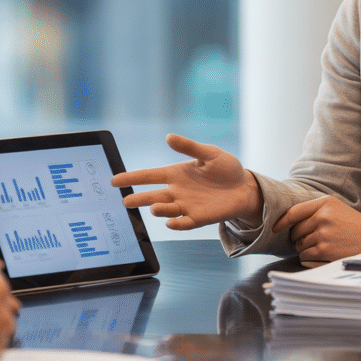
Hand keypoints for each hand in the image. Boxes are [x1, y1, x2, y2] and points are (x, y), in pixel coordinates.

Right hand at [112, 134, 262, 229]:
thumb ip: (189, 147)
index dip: (132, 177)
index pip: (149, 176)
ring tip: (154, 207)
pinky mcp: (199, 218)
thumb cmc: (227, 169)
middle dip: (138, 198)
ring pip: (166, 209)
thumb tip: (169, 137)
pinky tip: (171, 222)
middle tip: (126, 201)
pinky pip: (184, 223)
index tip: (115, 180)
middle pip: (152, 195)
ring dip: (159, 209)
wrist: (246, 187)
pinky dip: (177, 224)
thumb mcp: (210, 153)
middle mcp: (177, 191)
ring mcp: (187, 205)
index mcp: (177, 174)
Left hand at [272, 196, 360, 262]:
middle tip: (313, 240)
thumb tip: (288, 221)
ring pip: (300, 245)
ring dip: (306, 249)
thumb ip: (315, 210)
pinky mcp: (324, 250)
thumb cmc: (354, 225)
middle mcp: (323, 217)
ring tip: (323, 247)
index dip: (282, 221)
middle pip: (295, 231)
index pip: (294, 211)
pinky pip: (304, 256)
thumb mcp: (337, 208)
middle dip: (299, 238)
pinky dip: (309, 258)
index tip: (275, 228)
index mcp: (325, 203)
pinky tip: (323, 255)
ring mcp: (323, 234)